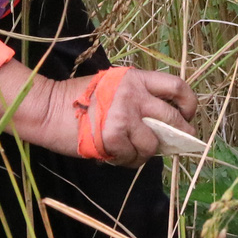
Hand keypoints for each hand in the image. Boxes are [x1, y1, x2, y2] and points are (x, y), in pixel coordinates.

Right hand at [0, 61, 197, 166]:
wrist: (47, 109)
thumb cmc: (78, 100)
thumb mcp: (112, 85)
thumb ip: (138, 97)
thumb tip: (165, 123)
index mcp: (135, 77)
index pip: (176, 86)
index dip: (189, 103)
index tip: (188, 116)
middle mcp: (133, 93)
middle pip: (172, 117)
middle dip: (179, 134)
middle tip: (175, 144)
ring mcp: (124, 115)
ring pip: (153, 144)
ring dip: (146, 153)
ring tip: (130, 150)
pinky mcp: (114, 136)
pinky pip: (133, 157)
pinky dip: (127, 161)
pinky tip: (114, 154)